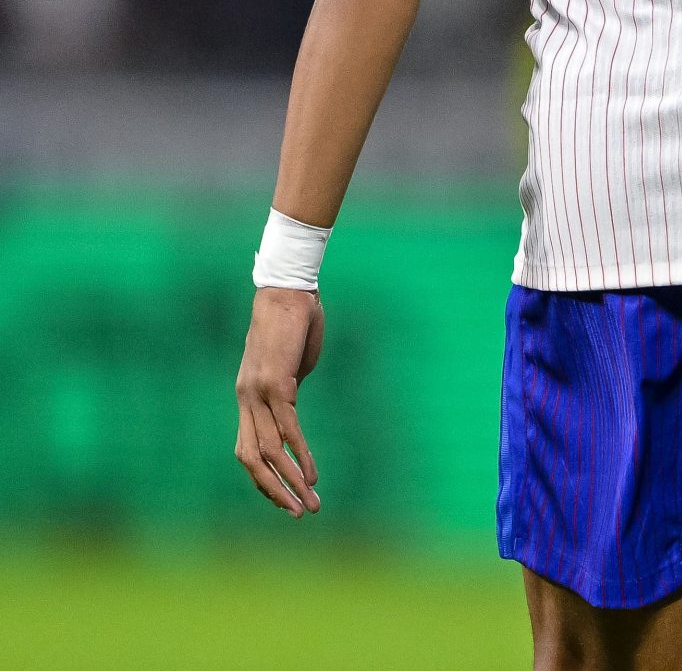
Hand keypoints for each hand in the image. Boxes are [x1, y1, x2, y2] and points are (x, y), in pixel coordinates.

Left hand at [234, 287, 324, 515]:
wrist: (288, 290)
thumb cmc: (295, 320)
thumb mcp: (293, 362)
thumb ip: (292, 386)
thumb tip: (296, 402)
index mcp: (248, 397)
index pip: (249, 448)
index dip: (265, 477)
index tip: (287, 498)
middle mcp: (246, 399)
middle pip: (251, 459)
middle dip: (274, 491)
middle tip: (297, 514)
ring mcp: (257, 392)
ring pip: (268, 450)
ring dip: (289, 481)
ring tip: (309, 504)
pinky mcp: (275, 383)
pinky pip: (286, 428)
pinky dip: (299, 454)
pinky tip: (311, 474)